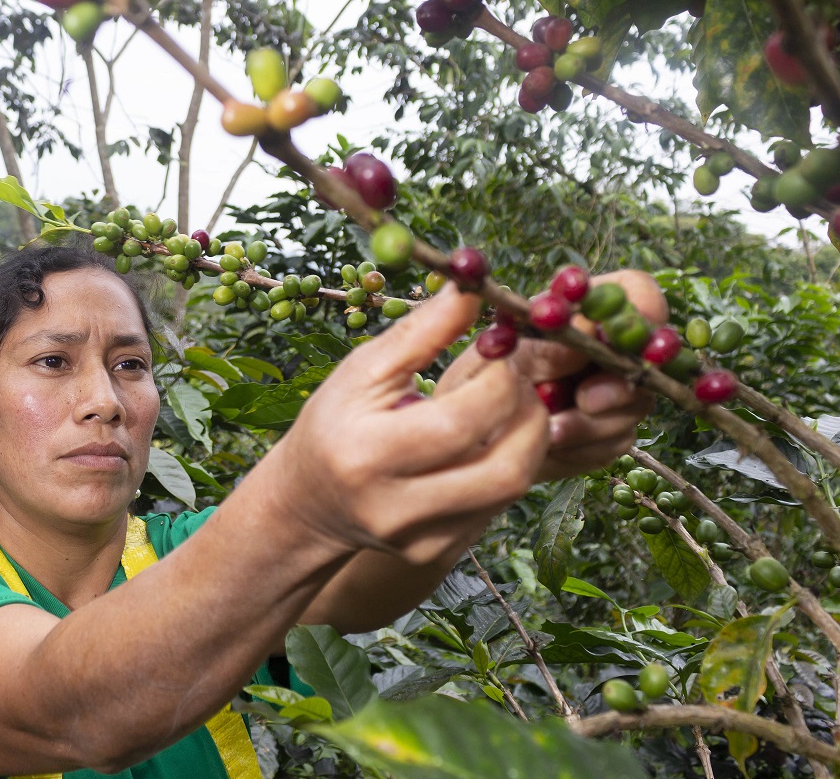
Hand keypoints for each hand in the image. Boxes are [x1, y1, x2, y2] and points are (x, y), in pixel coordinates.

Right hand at [263, 284, 548, 565]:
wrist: (309, 504)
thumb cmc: (333, 425)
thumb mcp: (361, 371)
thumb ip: (421, 332)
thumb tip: (474, 289)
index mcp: (368, 454)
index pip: (462, 422)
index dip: (499, 378)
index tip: (501, 346)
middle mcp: (398, 507)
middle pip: (505, 468)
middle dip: (528, 410)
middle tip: (517, 376)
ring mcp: (424, 538)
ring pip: (513, 488)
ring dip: (529, 436)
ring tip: (508, 403)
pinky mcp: (443, 550)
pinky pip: (500, 505)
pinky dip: (509, 462)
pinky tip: (490, 437)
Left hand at [441, 269, 666, 481]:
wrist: (466, 443)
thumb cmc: (476, 385)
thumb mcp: (501, 360)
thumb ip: (546, 347)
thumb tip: (589, 333)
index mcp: (578, 313)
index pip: (636, 291)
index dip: (643, 310)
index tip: (622, 340)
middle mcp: (603, 347)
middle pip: (646, 357)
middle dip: (615, 385)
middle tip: (583, 401)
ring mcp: (613, 390)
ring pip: (636, 404)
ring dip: (591, 423)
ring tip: (548, 429)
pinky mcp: (611, 431)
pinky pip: (618, 440)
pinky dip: (583, 447)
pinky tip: (551, 445)